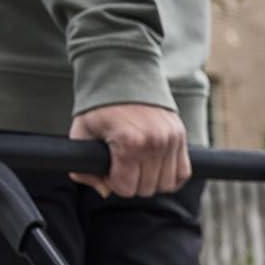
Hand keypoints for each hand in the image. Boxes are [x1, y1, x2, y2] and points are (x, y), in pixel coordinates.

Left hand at [69, 104, 190, 198]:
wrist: (122, 72)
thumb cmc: (99, 104)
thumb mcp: (81, 132)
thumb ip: (84, 166)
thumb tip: (104, 192)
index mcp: (129, 142)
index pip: (126, 188)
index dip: (113, 183)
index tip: (109, 171)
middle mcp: (154, 143)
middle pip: (146, 189)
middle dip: (132, 182)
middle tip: (123, 167)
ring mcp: (171, 141)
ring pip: (165, 185)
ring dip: (151, 181)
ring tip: (139, 166)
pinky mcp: (181, 137)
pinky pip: (182, 174)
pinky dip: (170, 176)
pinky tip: (157, 167)